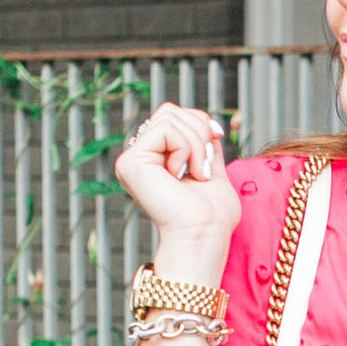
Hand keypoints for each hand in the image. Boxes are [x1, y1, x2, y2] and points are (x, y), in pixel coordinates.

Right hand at [115, 105, 239, 267]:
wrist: (204, 234)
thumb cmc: (212, 215)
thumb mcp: (211, 168)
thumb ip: (205, 144)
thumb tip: (208, 123)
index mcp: (154, 159)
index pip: (173, 115)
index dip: (199, 122)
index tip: (216, 141)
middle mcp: (139, 158)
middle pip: (170, 111)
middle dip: (200, 132)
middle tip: (204, 166)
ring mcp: (131, 159)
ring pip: (169, 117)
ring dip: (196, 144)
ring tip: (197, 173)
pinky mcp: (130, 162)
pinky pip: (166, 129)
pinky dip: (186, 148)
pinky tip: (183, 174)